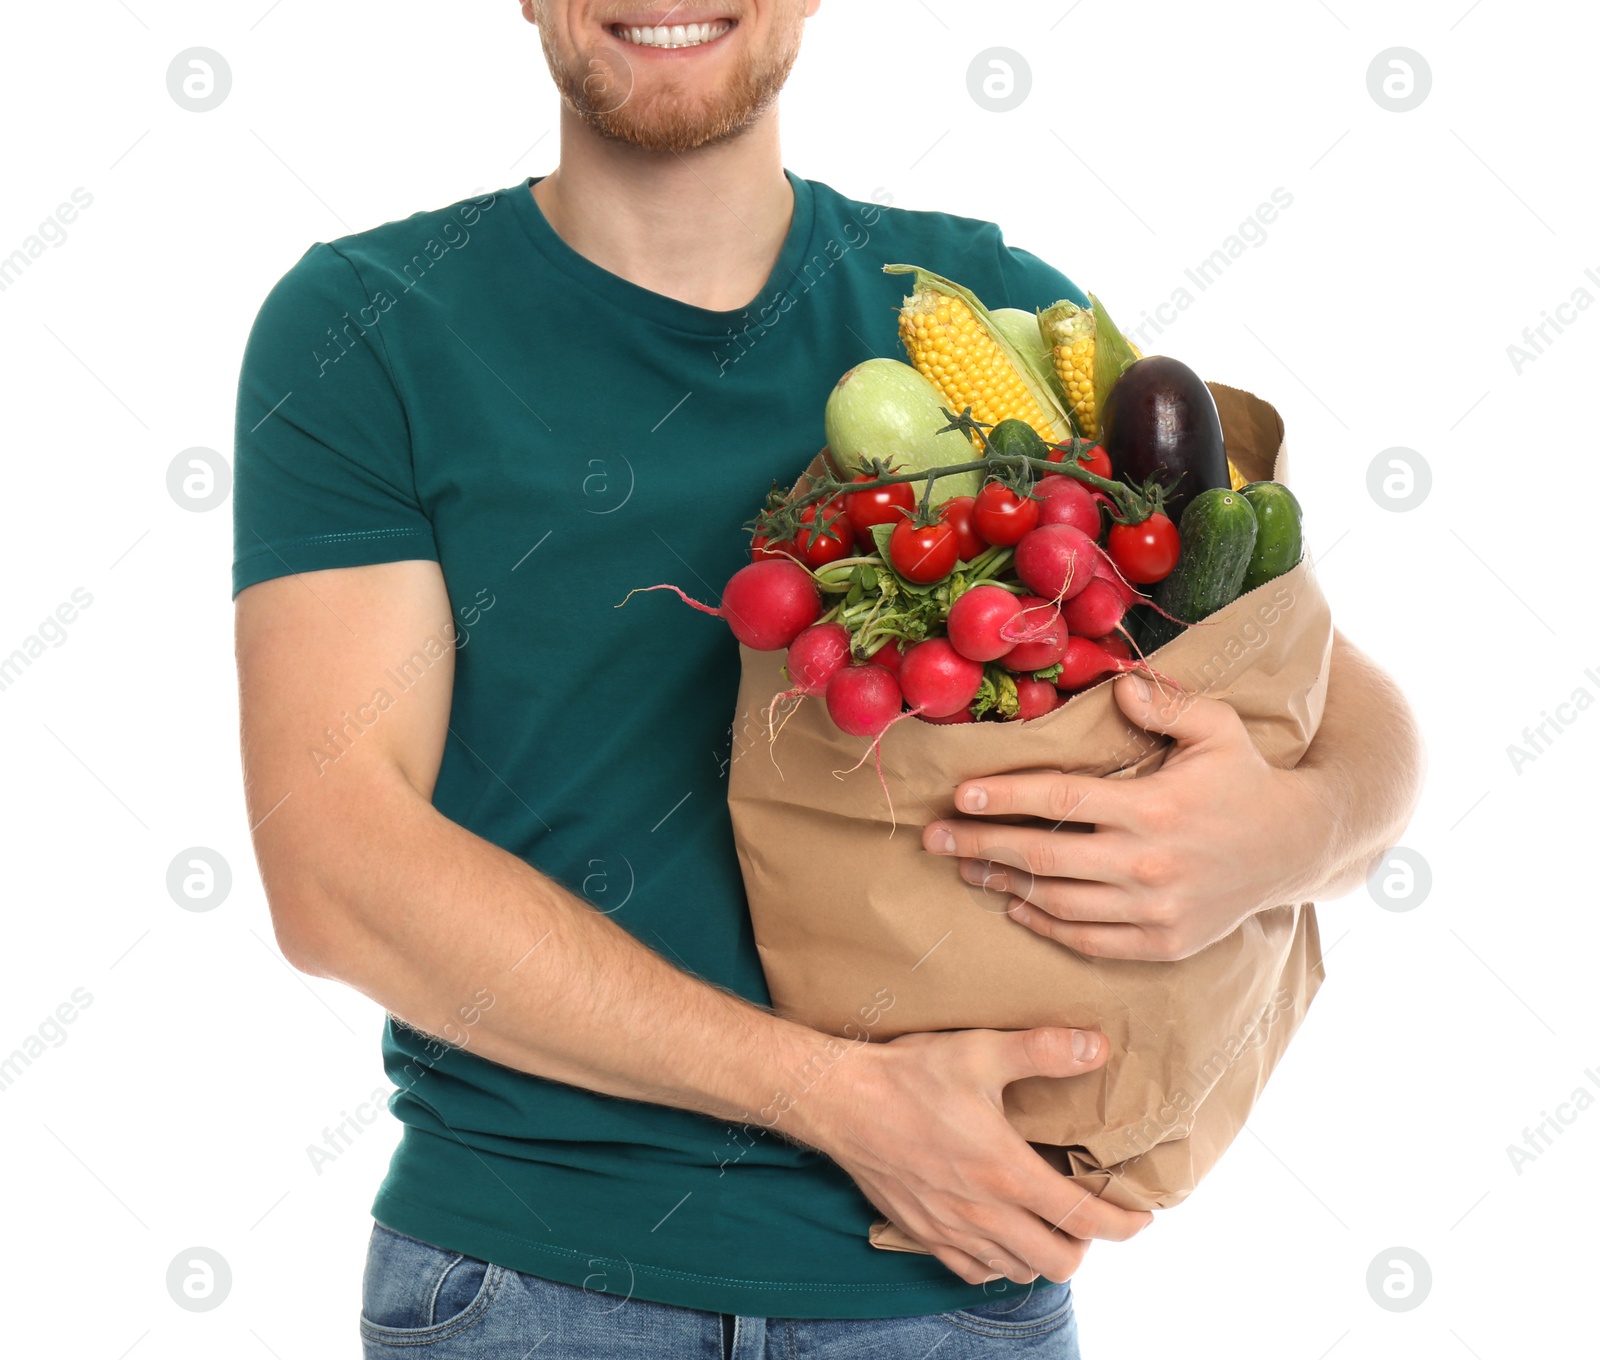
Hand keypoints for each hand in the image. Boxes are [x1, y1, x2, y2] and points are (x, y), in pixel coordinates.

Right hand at [794, 1025, 1152, 1284]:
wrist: (839, 1101)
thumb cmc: (908, 1075)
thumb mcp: (979, 1050)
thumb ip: (1042, 1050)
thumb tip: (1097, 1046)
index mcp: (1005, 1171)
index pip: (1084, 1219)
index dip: (1123, 1225)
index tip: (1139, 1217)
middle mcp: (983, 1212)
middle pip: (1057, 1262)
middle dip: (1085, 1244)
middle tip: (1084, 1211)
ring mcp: (950, 1229)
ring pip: (1017, 1271)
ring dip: (1041, 1253)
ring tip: (1044, 1219)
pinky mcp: (922, 1232)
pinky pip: (972, 1271)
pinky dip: (996, 1261)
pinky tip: (997, 1230)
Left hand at [922, 672, 1334, 960]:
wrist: (1297, 848)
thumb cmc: (1247, 779)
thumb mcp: (1217, 729)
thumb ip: (1164, 704)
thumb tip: (1115, 682)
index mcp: (1153, 807)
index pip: (1061, 800)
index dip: (1006, 796)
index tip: (960, 794)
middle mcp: (1148, 863)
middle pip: (1044, 857)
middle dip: (979, 846)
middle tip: (933, 840)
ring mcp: (1155, 910)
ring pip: (1059, 903)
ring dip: (1003, 886)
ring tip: (964, 869)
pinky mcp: (1162, 944)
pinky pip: (1088, 941)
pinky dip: (1045, 925)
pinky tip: (1015, 907)